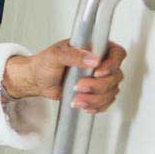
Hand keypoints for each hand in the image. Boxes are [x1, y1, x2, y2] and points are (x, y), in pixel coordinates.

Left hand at [3, 39, 126, 113]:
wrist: (37, 80)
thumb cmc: (44, 63)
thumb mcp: (55, 55)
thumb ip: (72, 54)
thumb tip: (93, 59)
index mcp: (94, 47)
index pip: (116, 53)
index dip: (112, 64)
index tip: (97, 72)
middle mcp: (101, 62)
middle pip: (115, 76)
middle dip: (97, 86)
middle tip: (78, 86)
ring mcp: (101, 78)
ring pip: (111, 91)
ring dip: (94, 98)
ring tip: (75, 99)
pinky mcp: (97, 92)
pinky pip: (106, 102)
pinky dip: (95, 106)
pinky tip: (82, 104)